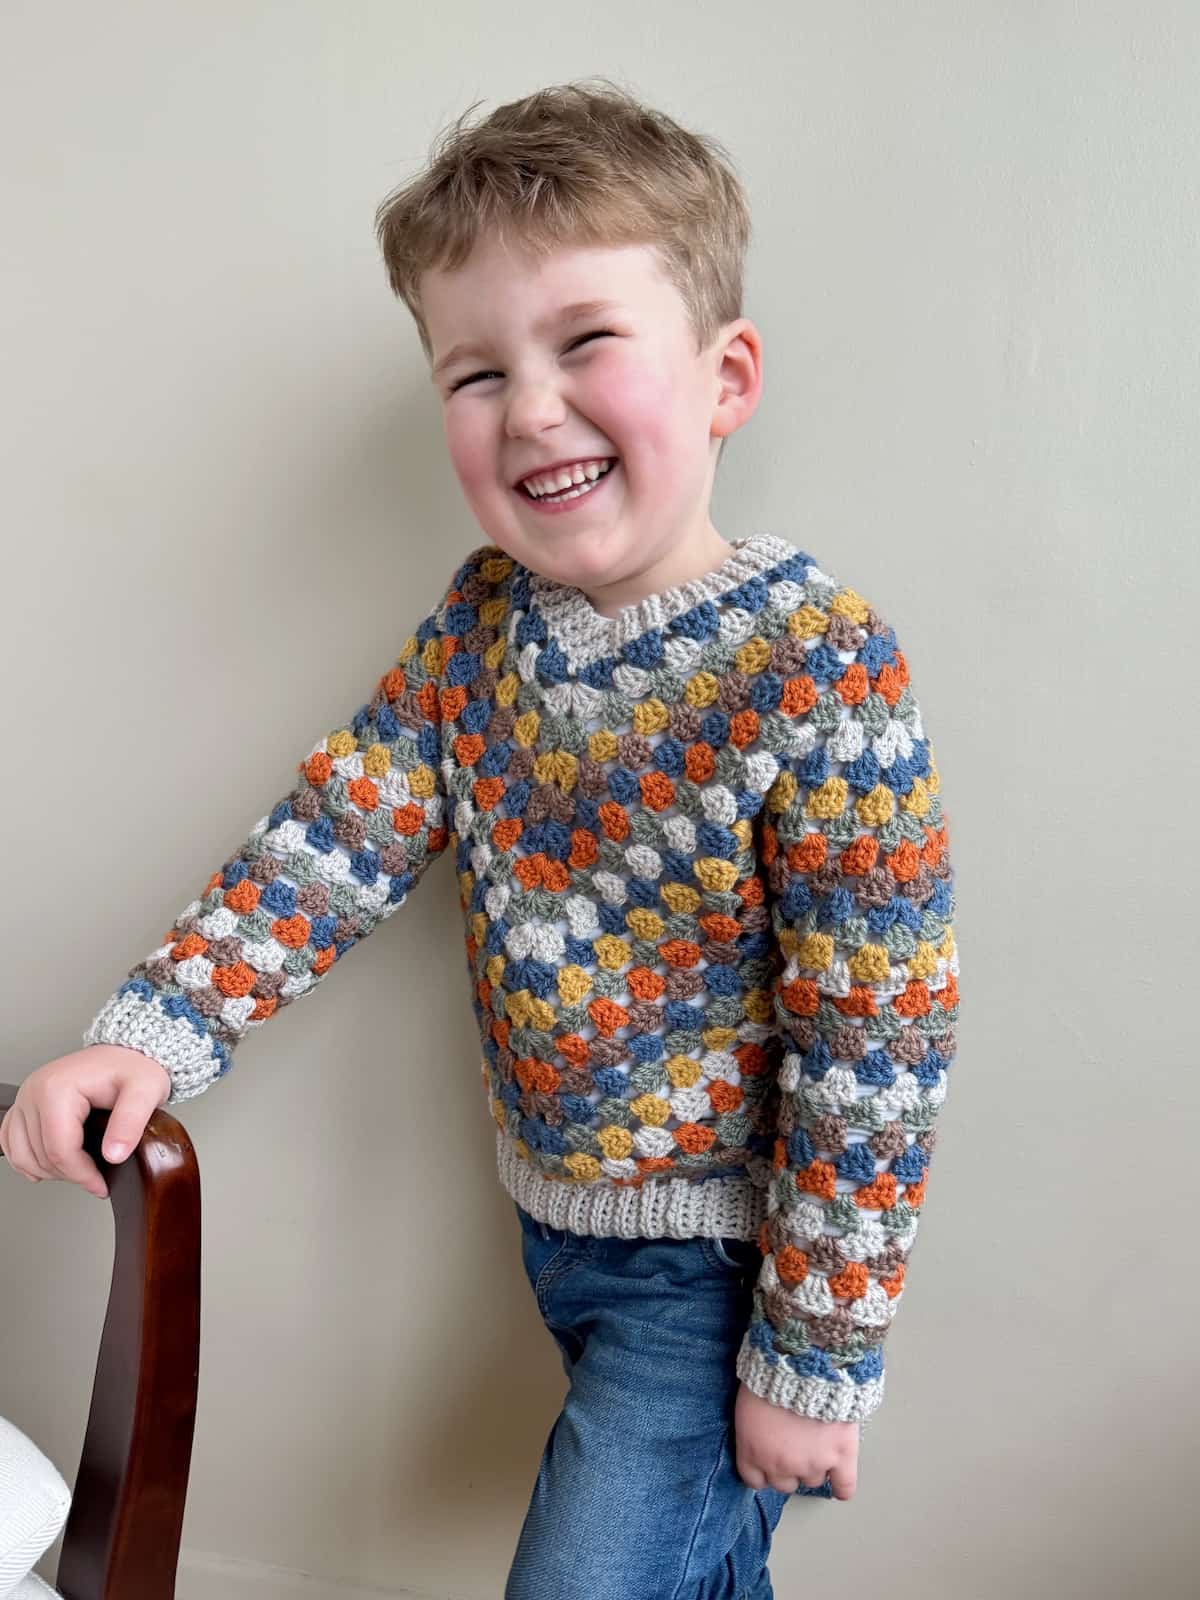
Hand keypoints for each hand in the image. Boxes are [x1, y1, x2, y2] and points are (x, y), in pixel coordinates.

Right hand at [0, 1045, 171, 1198]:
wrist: (127, 1053)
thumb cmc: (134, 1068)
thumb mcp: (145, 1091)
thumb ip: (131, 1122)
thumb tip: (114, 1155)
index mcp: (57, 1088)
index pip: (60, 1150)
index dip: (81, 1175)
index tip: (100, 1185)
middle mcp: (35, 1091)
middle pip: (40, 1156)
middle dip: (69, 1175)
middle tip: (95, 1178)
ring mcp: (27, 1098)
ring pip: (22, 1154)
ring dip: (48, 1171)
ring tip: (78, 1172)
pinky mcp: (25, 1104)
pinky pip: (10, 1141)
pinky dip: (26, 1160)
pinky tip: (47, 1167)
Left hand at [733, 1381, 859, 1500]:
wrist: (804, 1365)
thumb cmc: (770, 1374)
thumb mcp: (748, 1402)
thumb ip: (754, 1430)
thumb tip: (762, 1434)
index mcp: (753, 1452)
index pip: (755, 1480)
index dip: (763, 1471)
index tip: (768, 1462)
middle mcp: (781, 1465)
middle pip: (785, 1483)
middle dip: (788, 1467)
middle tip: (794, 1446)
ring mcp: (812, 1464)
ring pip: (812, 1481)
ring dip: (813, 1466)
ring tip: (817, 1443)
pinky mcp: (840, 1456)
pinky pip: (844, 1486)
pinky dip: (842, 1488)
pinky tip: (839, 1483)